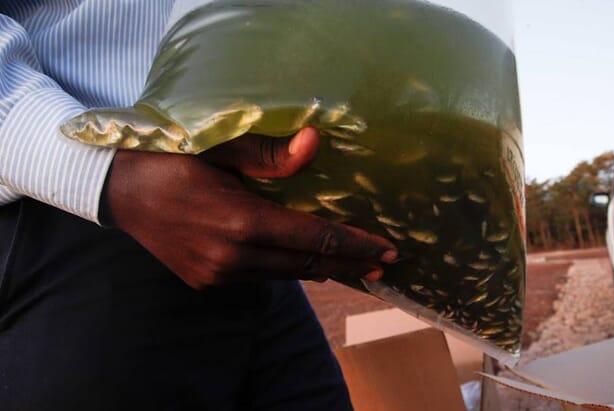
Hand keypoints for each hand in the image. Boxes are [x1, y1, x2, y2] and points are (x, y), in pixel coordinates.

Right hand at [103, 128, 396, 288]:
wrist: (119, 190)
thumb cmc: (170, 158)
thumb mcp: (219, 146)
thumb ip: (269, 154)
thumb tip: (315, 143)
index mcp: (240, 222)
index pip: (313, 238)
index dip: (354, 244)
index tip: (387, 249)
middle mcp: (232, 258)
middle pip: (306, 264)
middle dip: (348, 264)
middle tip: (383, 264)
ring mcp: (218, 275)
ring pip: (284, 274)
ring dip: (320, 269)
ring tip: (353, 264)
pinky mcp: (207, 281)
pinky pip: (260, 277)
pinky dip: (287, 268)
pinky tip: (303, 261)